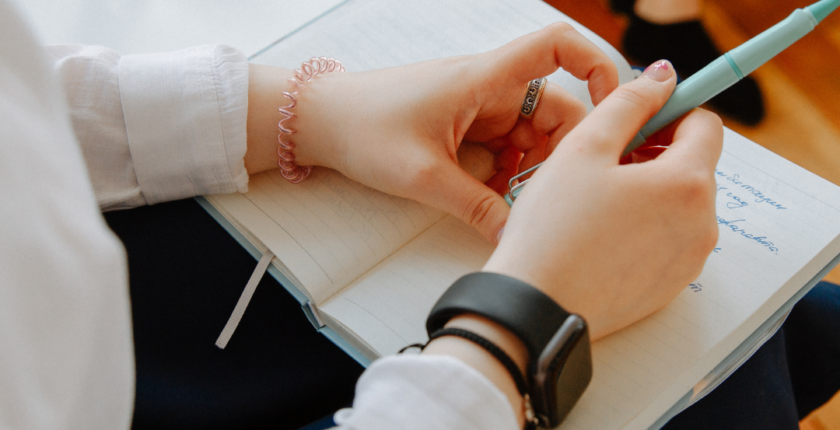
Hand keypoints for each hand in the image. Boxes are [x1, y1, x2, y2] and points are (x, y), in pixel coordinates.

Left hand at [247, 23, 617, 242]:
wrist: (319, 122)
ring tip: (510, 201)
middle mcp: (489, 87)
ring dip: (531, 169)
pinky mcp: (467, 128)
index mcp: (484, 78)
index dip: (597, 64)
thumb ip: (477, 207)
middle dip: (559, 153)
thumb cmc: (363, 129)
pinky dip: (508, 174)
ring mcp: (479, 108)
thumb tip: (516, 237)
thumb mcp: (424, 176)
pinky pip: (506, 149)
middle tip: (546, 194)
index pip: (556, 46)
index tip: (615, 105)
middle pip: (556, 109)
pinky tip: (491, 198)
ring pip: (532, 136)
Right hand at [484, 60, 722, 339]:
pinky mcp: (670, 286)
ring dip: (649, 191)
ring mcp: (689, 260)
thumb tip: (662, 77)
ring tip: (597, 202)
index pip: (705, 125)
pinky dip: (644, 227)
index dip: (669, 113)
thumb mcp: (584, 148)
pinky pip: (668, 240)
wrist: (536, 307)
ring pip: (679, 204)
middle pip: (693, 166)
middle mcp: (702, 224)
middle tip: (603, 163)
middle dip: (655, 154)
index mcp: (687, 183)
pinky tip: (601, 235)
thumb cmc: (553, 228)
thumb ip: (628, 103)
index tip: (634, 121)